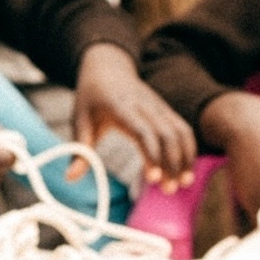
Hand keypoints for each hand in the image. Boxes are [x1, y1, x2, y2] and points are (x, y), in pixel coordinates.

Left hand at [74, 43, 195, 191]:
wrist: (108, 69)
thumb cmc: (92, 98)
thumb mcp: (79, 121)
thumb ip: (79, 150)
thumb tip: (70, 178)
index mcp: (124, 108)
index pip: (145, 132)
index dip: (152, 155)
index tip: (152, 179)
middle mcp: (147, 107)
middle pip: (169, 135)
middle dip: (173, 163)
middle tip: (169, 190)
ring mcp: (160, 107)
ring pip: (181, 132)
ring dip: (186, 157)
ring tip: (184, 183)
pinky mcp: (166, 111)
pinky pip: (183, 129)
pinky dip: (188, 149)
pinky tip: (185, 168)